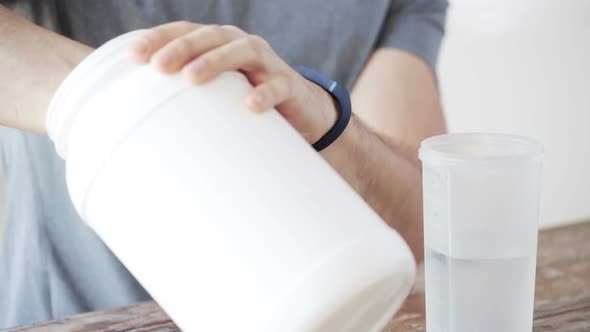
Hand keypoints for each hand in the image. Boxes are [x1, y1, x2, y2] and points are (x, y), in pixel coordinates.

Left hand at [129, 21, 336, 143]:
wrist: (299, 111)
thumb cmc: (245, 99)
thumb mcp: (215, 92)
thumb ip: (186, 92)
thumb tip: (141, 110)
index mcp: (218, 44)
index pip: (186, 31)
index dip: (160, 38)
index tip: (134, 56)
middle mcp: (241, 45)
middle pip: (211, 36)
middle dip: (183, 48)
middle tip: (159, 66)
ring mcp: (267, 63)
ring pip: (243, 51)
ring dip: (216, 61)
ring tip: (192, 78)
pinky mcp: (289, 85)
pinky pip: (278, 85)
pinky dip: (265, 93)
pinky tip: (250, 104)